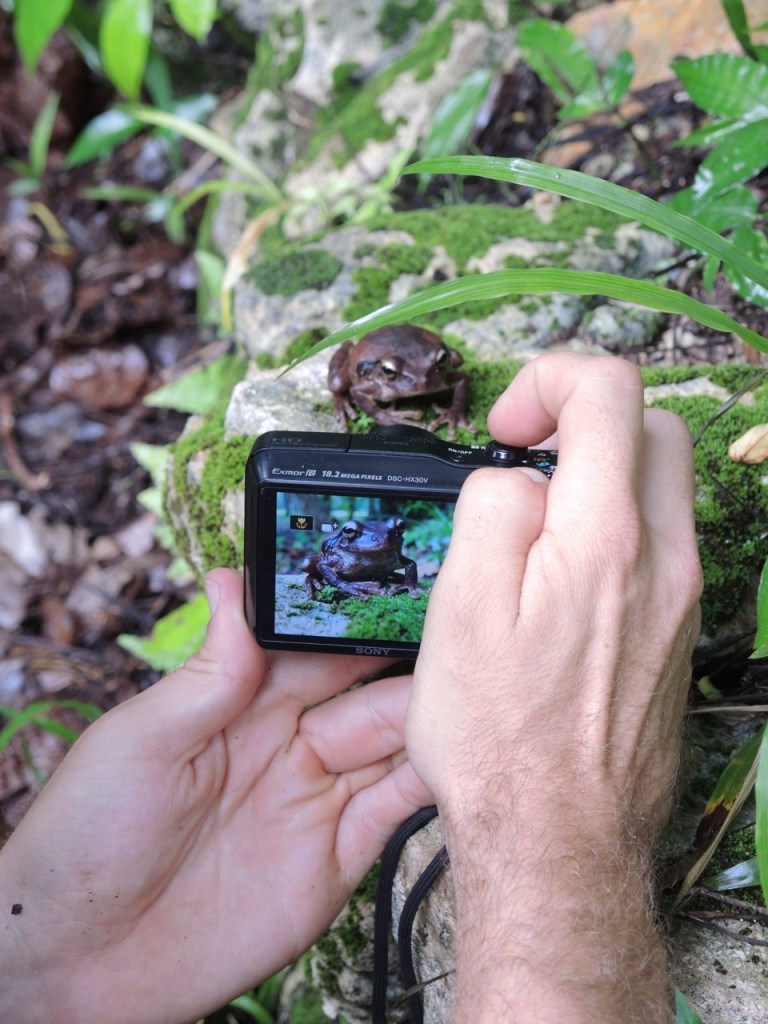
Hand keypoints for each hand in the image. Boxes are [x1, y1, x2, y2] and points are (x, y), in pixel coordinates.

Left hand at [0, 569, 428, 1023]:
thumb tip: (233, 583)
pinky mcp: (337, 858)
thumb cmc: (86, 839)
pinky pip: (396, 811)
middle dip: (416, 668)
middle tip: (468, 643)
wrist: (82, 964)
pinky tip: (463, 754)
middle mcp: (288, 745)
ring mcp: (316, 801)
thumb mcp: (141, 742)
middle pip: (369, 694)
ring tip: (479, 691)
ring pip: (394, 745)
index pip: (319, 650)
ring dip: (434, 719)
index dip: (362, 624)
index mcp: (242, 705)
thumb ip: (208, 674)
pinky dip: (433, 783)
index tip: (409, 593)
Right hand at [407, 353, 701, 1021]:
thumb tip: (521, 476)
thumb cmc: (500, 740)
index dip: (549, 380)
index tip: (509, 428)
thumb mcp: (461, 608)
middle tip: (525, 459)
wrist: (558, 840)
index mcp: (604, 541)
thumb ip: (494, 508)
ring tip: (536, 525)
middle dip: (585, 417)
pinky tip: (562, 579)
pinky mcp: (677, 631)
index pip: (610, 390)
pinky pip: (661, 542)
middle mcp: (663, 560)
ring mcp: (681, 597)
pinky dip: (616, 526)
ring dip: (601, 474)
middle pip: (653, 425)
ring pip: (663, 484)